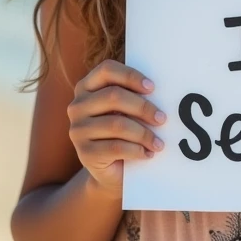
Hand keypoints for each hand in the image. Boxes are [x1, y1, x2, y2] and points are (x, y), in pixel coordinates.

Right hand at [67, 60, 165, 197]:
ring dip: (144, 134)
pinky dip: (137, 150)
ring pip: (117, 124)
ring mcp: (78, 130)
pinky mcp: (85, 153)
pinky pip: (117, 147)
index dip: (130, 76)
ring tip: (159, 143)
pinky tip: (148, 153)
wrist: (111, 171)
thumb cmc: (123, 133)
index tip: (152, 88)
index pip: (106, 70)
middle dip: (143, 107)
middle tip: (162, 118)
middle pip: (114, 96)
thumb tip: (162, 91)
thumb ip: (134, 96)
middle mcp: (77, 106)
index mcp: (86, 87)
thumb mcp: (126, 111)